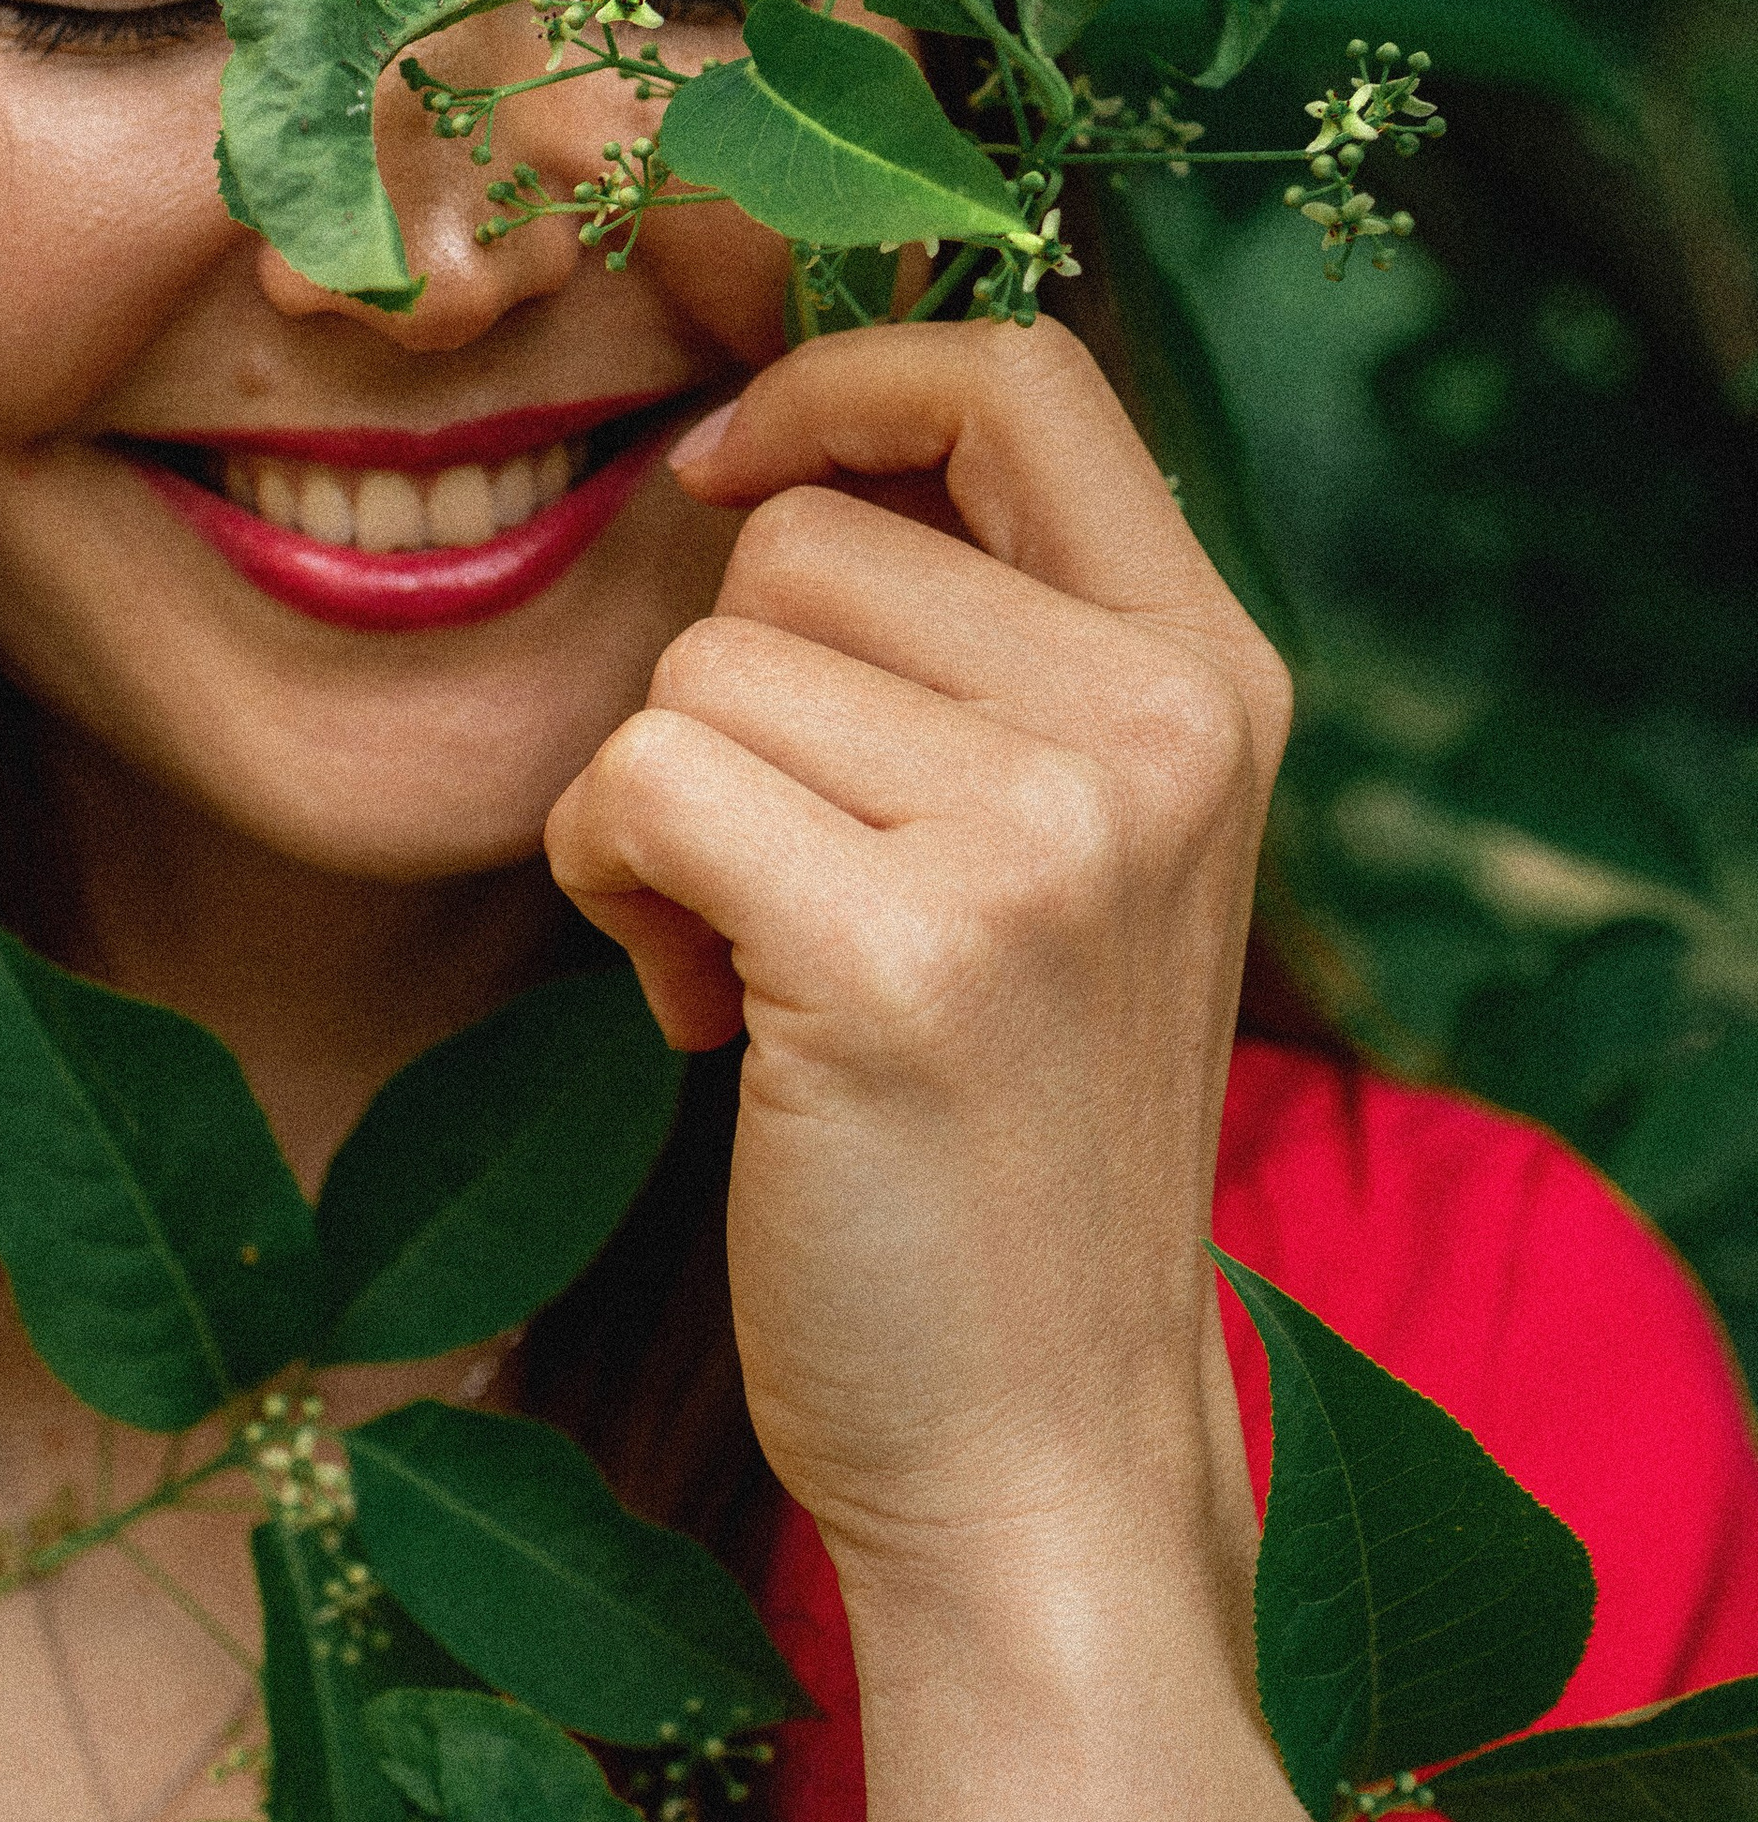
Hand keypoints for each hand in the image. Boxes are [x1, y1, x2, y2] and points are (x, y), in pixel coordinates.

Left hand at [543, 316, 1290, 1600]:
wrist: (1039, 1447)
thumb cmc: (1001, 1134)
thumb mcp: (1070, 849)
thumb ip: (982, 644)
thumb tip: (767, 449)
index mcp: (1213, 679)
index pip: (1020, 373)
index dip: (840, 380)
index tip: (728, 470)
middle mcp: (1160, 733)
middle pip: (807, 533)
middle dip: (730, 687)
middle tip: (783, 873)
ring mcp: (1045, 840)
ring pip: (699, 661)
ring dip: (661, 805)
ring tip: (755, 965)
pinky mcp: (902, 952)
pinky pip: (636, 778)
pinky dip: (607, 882)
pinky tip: (699, 1016)